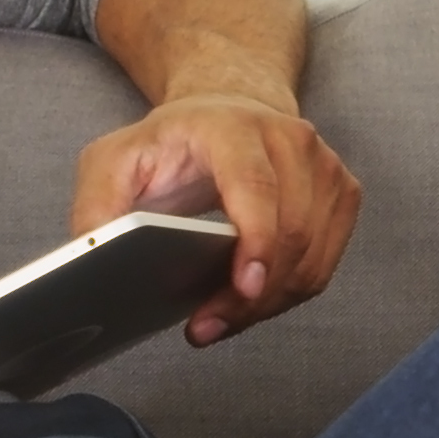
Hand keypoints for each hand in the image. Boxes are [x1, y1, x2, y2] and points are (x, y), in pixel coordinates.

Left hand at [70, 93, 363, 342]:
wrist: (228, 110)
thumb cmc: (173, 143)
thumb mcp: (114, 161)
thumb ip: (98, 206)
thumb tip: (96, 258)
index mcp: (232, 126)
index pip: (255, 186)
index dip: (256, 240)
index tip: (244, 286)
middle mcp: (289, 139)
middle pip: (290, 232)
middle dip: (250, 294)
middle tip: (206, 327)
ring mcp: (324, 165)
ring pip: (310, 258)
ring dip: (267, 303)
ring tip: (220, 321)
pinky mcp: (342, 192)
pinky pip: (323, 264)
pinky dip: (288, 293)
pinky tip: (250, 301)